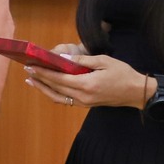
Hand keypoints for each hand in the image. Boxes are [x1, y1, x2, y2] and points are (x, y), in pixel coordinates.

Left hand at [22, 44, 148, 110]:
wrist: (136, 92)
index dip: (44, 72)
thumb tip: (63, 58)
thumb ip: (82, 60)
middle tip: (27, 69)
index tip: (31, 66)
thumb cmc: (122, 73)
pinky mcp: (86, 104)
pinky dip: (54, 94)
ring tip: (32, 81)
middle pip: (55, 88)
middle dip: (40, 79)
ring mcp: (84, 103)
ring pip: (58, 97)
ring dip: (44, 89)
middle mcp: (82, 97)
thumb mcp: (103, 61)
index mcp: (86, 85)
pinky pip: (65, 100)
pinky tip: (48, 88)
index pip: (59, 78)